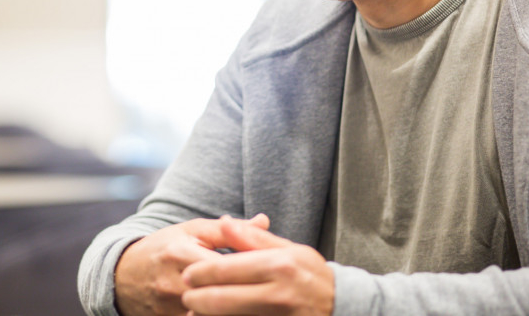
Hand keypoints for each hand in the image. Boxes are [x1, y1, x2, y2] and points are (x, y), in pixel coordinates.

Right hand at [114, 216, 270, 315]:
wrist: (123, 276)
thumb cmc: (165, 247)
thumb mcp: (192, 231)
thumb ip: (229, 230)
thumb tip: (265, 220)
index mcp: (181, 254)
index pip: (223, 267)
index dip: (250, 271)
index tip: (274, 273)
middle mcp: (173, 283)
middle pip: (219, 295)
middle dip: (245, 296)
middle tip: (271, 293)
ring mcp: (169, 308)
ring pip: (210, 314)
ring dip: (234, 309)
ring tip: (259, 306)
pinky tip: (240, 311)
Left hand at [181, 215, 333, 315]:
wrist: (343, 307)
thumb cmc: (311, 276)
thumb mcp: (289, 250)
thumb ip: (254, 238)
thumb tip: (223, 222)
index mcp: (278, 265)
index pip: (226, 269)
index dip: (200, 273)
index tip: (187, 274)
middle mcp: (278, 293)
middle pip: (222, 299)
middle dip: (196, 299)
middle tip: (186, 295)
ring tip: (195, 311)